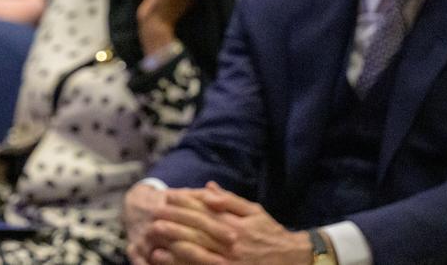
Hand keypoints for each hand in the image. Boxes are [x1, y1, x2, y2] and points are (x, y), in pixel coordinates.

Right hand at [125, 184, 229, 264]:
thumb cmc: (170, 203)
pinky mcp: (135, 251)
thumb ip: (203, 197)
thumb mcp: (185, 195)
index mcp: (168, 205)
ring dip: (186, 262)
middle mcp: (155, 221)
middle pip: (182, 236)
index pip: (195, 216)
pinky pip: (144, 263)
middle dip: (205, 248)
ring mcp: (144, 238)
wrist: (136, 206)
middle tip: (226, 259)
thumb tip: (218, 197)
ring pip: (166, 254)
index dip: (215, 227)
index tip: (234, 237)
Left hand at [165, 183, 309, 264]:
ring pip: (197, 252)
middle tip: (153, 215)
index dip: (184, 203)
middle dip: (174, 222)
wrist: (293, 260)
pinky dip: (184, 263)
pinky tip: (167, 259)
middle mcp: (231, 243)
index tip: (167, 197)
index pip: (205, 211)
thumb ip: (230, 200)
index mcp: (236, 225)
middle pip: (197, 231)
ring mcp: (229, 262)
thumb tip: (208, 188)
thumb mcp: (254, 211)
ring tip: (154, 238)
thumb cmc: (270, 233)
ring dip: (173, 244)